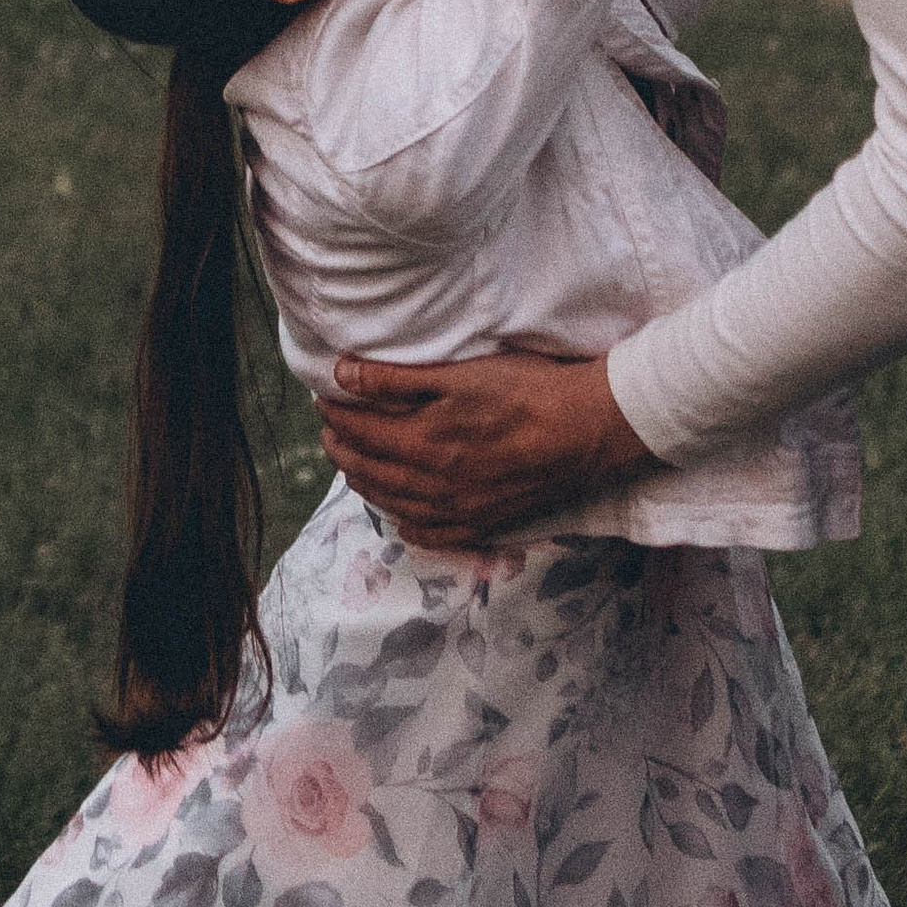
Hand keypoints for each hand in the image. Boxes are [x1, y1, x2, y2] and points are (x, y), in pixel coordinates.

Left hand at [316, 348, 649, 552]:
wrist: (582, 429)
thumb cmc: (522, 390)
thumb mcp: (456, 373)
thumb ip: (395, 378)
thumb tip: (342, 375)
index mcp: (422, 445)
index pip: (360, 434)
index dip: (336, 416)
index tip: (323, 401)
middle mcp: (434, 486)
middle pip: (371, 472)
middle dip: (342, 451)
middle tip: (329, 432)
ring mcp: (459, 510)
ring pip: (395, 505)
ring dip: (366, 485)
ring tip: (352, 467)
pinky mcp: (483, 521)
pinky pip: (432, 533)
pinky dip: (407, 523)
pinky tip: (401, 516)